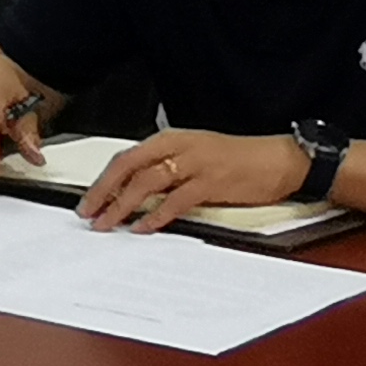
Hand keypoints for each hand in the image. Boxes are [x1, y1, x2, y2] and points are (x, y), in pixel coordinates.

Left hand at [76, 127, 306, 230]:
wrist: (277, 159)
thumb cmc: (236, 159)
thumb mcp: (195, 156)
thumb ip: (167, 169)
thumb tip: (134, 193)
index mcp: (171, 139)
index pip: (126, 157)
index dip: (103, 179)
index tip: (87, 199)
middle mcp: (179, 147)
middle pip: (129, 167)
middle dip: (104, 191)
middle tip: (87, 213)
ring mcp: (195, 163)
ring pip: (148, 183)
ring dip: (123, 205)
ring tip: (107, 223)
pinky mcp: (212, 181)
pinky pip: (177, 200)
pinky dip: (157, 215)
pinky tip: (144, 227)